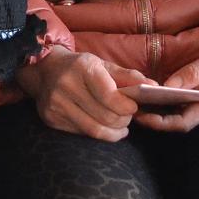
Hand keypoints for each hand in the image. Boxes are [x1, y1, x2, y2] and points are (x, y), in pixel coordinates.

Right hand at [16, 46, 145, 141]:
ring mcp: (56, 105)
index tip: (134, 107)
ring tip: (121, 128)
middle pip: (105, 116)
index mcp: (83, 68)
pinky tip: (104, 128)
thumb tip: (154, 86)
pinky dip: (98, 133)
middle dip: (123, 121)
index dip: (127, 106)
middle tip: (128, 118)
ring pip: (94, 130)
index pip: (110, 95)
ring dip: (113, 132)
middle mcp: (67, 86)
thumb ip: (128, 76)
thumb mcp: (103, 64)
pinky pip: (82, 133)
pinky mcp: (51, 120)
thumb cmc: (80, 67)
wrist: (44, 70)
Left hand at [135, 29, 198, 133]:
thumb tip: (168, 86)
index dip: (160, 123)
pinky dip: (177, 99)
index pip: (184, 121)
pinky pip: (194, 102)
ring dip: (165, 108)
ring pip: (187, 112)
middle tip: (133, 105)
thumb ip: (196, 71)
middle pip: (182, 120)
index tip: (139, 115)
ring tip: (142, 97)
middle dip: (157, 117)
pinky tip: (163, 90)